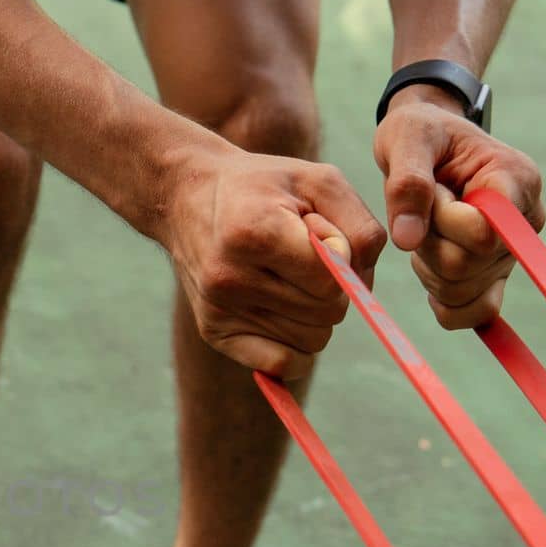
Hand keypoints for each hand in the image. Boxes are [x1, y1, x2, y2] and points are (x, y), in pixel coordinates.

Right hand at [161, 148, 386, 379]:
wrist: (187, 198)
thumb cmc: (264, 188)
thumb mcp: (320, 182)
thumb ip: (357, 228)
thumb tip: (355, 284)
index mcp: (255, 232)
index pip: (331, 280)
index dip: (342, 258)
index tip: (318, 232)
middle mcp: (230, 276)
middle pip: (328, 312)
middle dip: (333, 286)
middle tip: (302, 255)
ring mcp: (219, 308)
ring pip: (313, 340)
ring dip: (318, 313)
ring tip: (289, 277)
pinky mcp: (213, 331)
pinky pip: (283, 364)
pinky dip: (298, 349)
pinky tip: (288, 316)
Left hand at [374, 90, 545, 328]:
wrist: (426, 143)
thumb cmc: (420, 133)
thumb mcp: (407, 139)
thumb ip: (408, 184)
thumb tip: (408, 241)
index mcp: (515, 180)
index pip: (485, 232)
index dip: (447, 222)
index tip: (439, 190)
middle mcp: (524, 221)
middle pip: (466, 265)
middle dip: (429, 242)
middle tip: (424, 208)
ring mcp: (511, 253)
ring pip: (461, 291)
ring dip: (428, 266)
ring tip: (426, 226)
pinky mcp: (494, 276)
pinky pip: (474, 313)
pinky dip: (443, 301)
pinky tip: (430, 268)